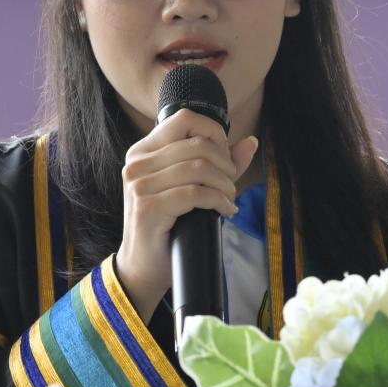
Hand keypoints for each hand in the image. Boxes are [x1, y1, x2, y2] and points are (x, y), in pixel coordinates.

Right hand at [114, 110, 258, 319]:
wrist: (144, 267)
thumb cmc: (169, 226)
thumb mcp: (192, 188)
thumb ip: (219, 163)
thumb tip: (250, 142)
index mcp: (143, 151)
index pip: (185, 119)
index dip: (214, 134)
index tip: (225, 159)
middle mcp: (137, 164)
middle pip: (197, 145)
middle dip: (225, 165)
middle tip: (231, 185)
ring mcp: (139, 185)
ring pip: (199, 168)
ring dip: (225, 184)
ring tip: (229, 199)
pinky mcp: (148, 208)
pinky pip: (195, 193)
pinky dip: (219, 201)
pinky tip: (225, 210)